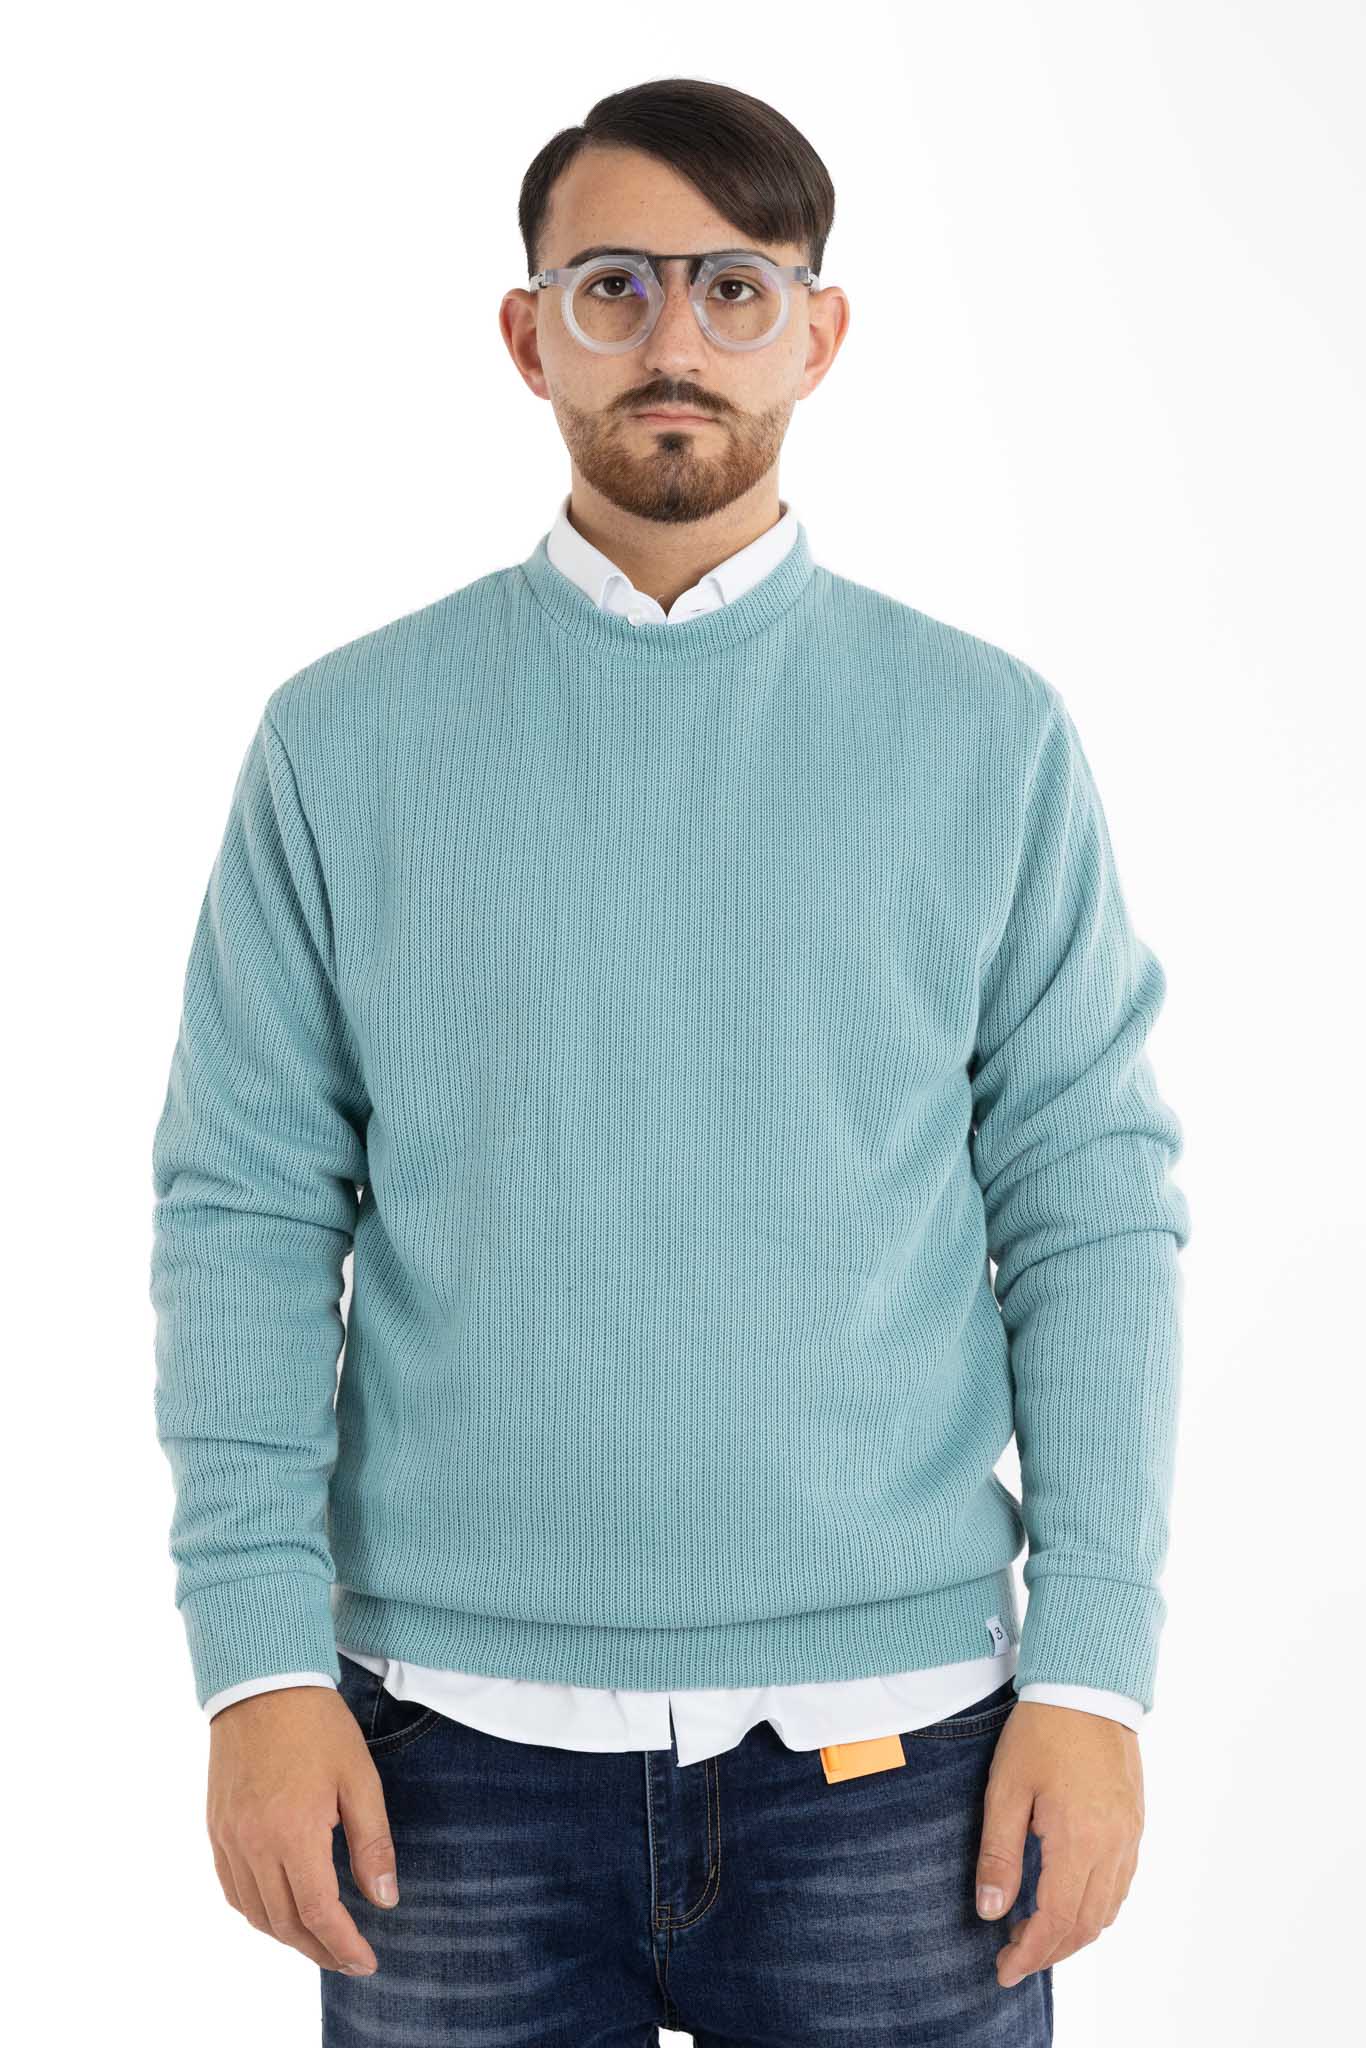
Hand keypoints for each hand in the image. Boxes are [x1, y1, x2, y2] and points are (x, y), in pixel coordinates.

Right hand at [207, 1684, 398, 1975]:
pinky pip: (233, 1890)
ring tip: (320, 1942)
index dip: (344, 1945)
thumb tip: (385, 1899)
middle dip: (321, 1949)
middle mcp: (254, 1845)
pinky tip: (279, 1912)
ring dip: (289, 1937)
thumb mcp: (360, 1779)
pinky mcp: (216, 1830)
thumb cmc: (317, 1726)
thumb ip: (372, 1843)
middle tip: (349, 1959)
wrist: (262, 1683)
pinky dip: (257, 1913)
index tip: (367, 1961)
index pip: (320, 1912)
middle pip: (286, 1923)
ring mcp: (229, 1839)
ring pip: (256, 1914)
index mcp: (294, 1832)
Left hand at [974, 1699, 1144, 1987]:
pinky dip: (1095, 1909)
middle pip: (1084, 1925)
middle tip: (1012, 1959)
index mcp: (1078, 1840)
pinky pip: (1120, 1886)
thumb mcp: (1006, 1789)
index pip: (1055, 1920)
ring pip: (1107, 1911)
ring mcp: (1129, 1837)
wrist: (1088, 1687)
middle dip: (1048, 1951)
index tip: (1003, 1970)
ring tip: (1034, 1936)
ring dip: (1073, 1934)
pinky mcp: (1135, 1824)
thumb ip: (999, 1854)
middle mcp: (1112, 1847)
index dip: (1028, 1953)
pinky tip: (1068, 1904)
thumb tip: (990, 1912)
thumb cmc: (1041, 1732)